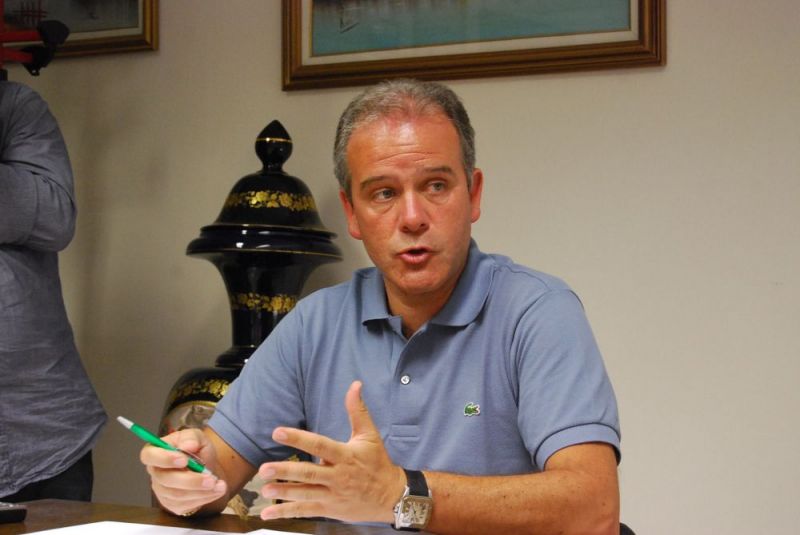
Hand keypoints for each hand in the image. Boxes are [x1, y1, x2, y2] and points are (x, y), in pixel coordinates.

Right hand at [139, 427, 226, 515]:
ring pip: (177, 495)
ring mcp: (162, 490)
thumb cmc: (196, 449)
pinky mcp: (172, 504)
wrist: (205, 466)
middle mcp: (155, 472)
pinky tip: (216, 491)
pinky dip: (204, 498)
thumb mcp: (196, 436)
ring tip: (219, 485)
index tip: (184, 460)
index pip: (149, 456)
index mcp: (155, 451)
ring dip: (201, 491)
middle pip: (166, 480)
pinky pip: (186, 505)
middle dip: (191, 480)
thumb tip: (187, 445)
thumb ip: (191, 438)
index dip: (165, 459)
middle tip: (210, 479)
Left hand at [258, 381, 405, 522]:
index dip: (299, 439)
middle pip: (309, 473)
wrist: (391, 496)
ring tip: (264, 490)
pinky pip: (306, 511)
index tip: (278, 432)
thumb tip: (355, 384)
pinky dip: (286, 513)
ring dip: (284, 492)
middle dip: (286, 471)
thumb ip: (358, 410)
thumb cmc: (378, 462)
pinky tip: (268, 513)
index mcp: (345, 456)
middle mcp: (337, 476)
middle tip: (264, 469)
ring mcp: (333, 495)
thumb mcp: (370, 435)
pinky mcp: (330, 509)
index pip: (320, 445)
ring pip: (305, 494)